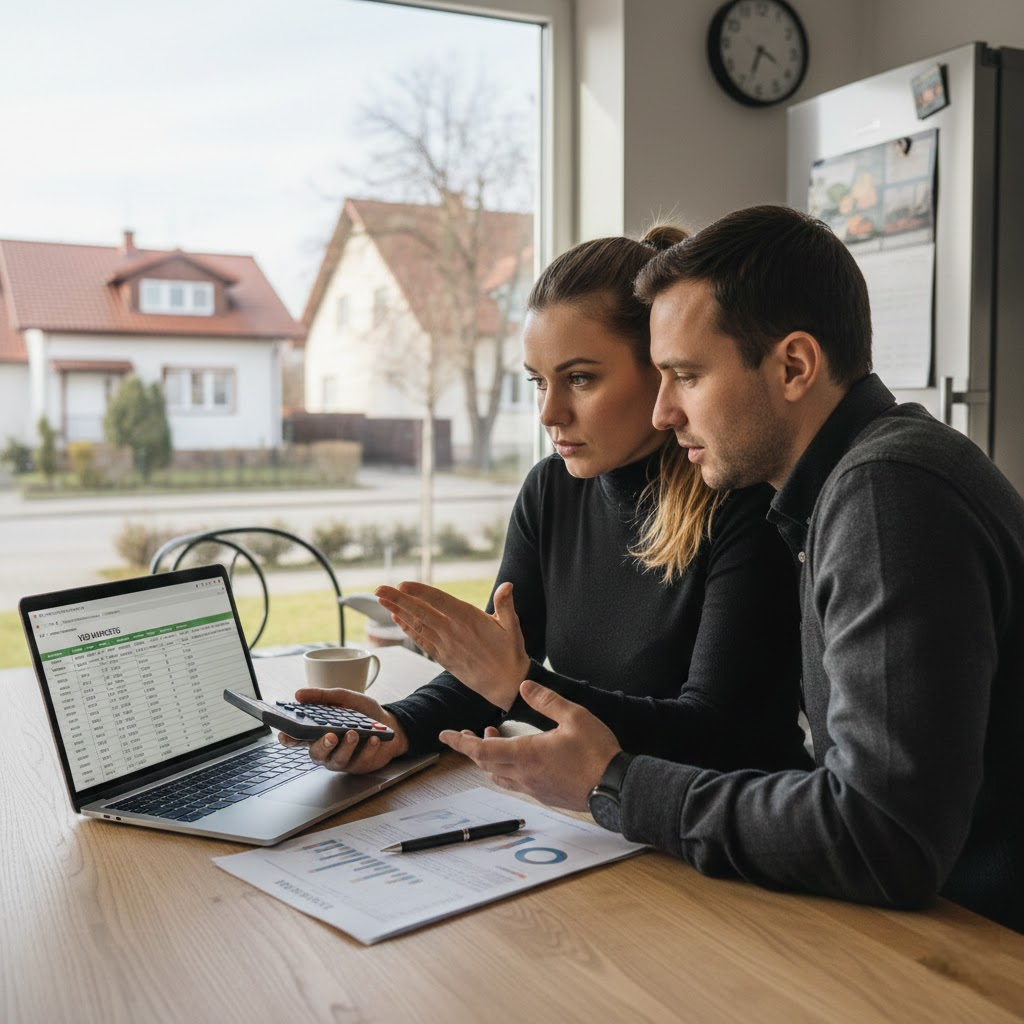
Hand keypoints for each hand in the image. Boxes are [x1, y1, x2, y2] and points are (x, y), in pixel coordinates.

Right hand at [277, 687, 408, 773]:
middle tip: (331, 735)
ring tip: (354, 733)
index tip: (284, 734)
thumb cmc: (363, 713)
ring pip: (337, 760)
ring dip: (346, 747)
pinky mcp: (358, 766)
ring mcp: (342, 759)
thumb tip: (299, 693)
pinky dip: (368, 748)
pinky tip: (374, 739)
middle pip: (316, 753)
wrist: (391, 724)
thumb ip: (323, 697)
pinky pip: (360, 760)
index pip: (299, 738)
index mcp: (319, 732)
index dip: (289, 738)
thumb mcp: (345, 698)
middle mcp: (328, 748)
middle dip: (322, 745)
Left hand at [375, 581, 530, 710]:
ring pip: (417, 626)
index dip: (419, 592)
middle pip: (421, 613)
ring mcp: (446, 646)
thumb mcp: (512, 626)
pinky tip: (397, 621)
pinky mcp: (443, 658)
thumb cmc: (510, 652)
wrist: (505, 684)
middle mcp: (453, 632)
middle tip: (378, 590)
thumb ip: (505, 604)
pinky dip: (408, 631)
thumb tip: (507, 585)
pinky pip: (422, 641)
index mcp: (468, 619)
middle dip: (398, 600)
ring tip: (382, 601)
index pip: (438, 601)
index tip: (402, 585)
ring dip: (398, 613)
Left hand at [439, 679, 621, 810]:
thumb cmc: (596, 752)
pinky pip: (514, 782)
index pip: (481, 750)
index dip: (460, 742)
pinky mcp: (544, 795)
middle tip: (467, 732)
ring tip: (493, 738)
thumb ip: (546, 700)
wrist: (616, 789)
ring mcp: (533, 788)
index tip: (445, 735)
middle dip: (472, 747)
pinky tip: (518, 757)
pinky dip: (505, 767)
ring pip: (498, 774)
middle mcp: (524, 775)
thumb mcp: (574, 716)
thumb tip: (524, 686)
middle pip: (485, 763)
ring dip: (489, 758)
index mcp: (526, 754)